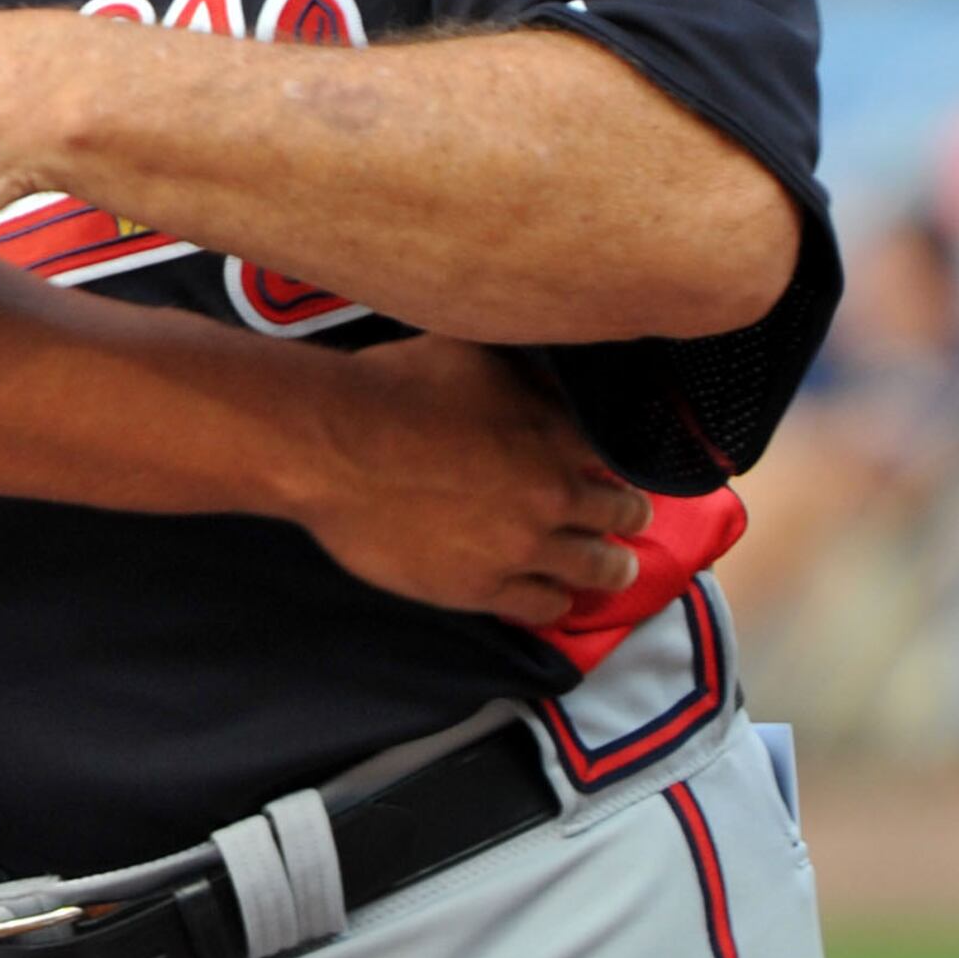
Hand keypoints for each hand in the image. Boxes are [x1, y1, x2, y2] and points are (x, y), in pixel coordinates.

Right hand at [285, 338, 649, 627]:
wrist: (330, 448)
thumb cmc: (390, 388)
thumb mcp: (469, 351)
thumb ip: (523, 367)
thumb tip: (553, 361)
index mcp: (553, 433)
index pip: (621, 453)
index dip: (624, 458)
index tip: (621, 463)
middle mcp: (551, 494)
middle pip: (621, 513)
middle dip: (627, 513)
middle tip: (629, 515)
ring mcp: (520, 548)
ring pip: (597, 569)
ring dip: (610, 566)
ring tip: (613, 567)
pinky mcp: (481, 589)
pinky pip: (544, 606)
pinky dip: (556, 598)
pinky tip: (554, 594)